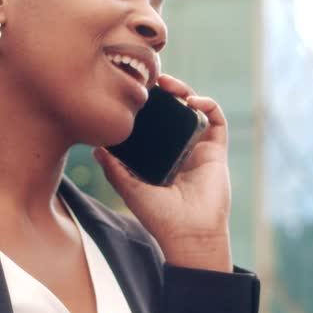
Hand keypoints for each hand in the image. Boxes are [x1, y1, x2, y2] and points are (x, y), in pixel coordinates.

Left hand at [93, 74, 232, 271]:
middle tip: (153, 80)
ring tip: (170, 84)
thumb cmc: (160, 217)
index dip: (148, 106)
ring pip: (195, 110)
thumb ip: (114, 169)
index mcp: (160, 156)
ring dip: (185, 91)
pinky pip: (217, 120)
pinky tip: (193, 100)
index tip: (135, 92)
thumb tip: (95, 149)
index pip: (155, 123)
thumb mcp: (130, 189)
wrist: (188, 232)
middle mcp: (180, 149)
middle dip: (166, 93)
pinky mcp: (216, 150)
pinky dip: (207, 105)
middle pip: (174, 111)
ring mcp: (199, 148)